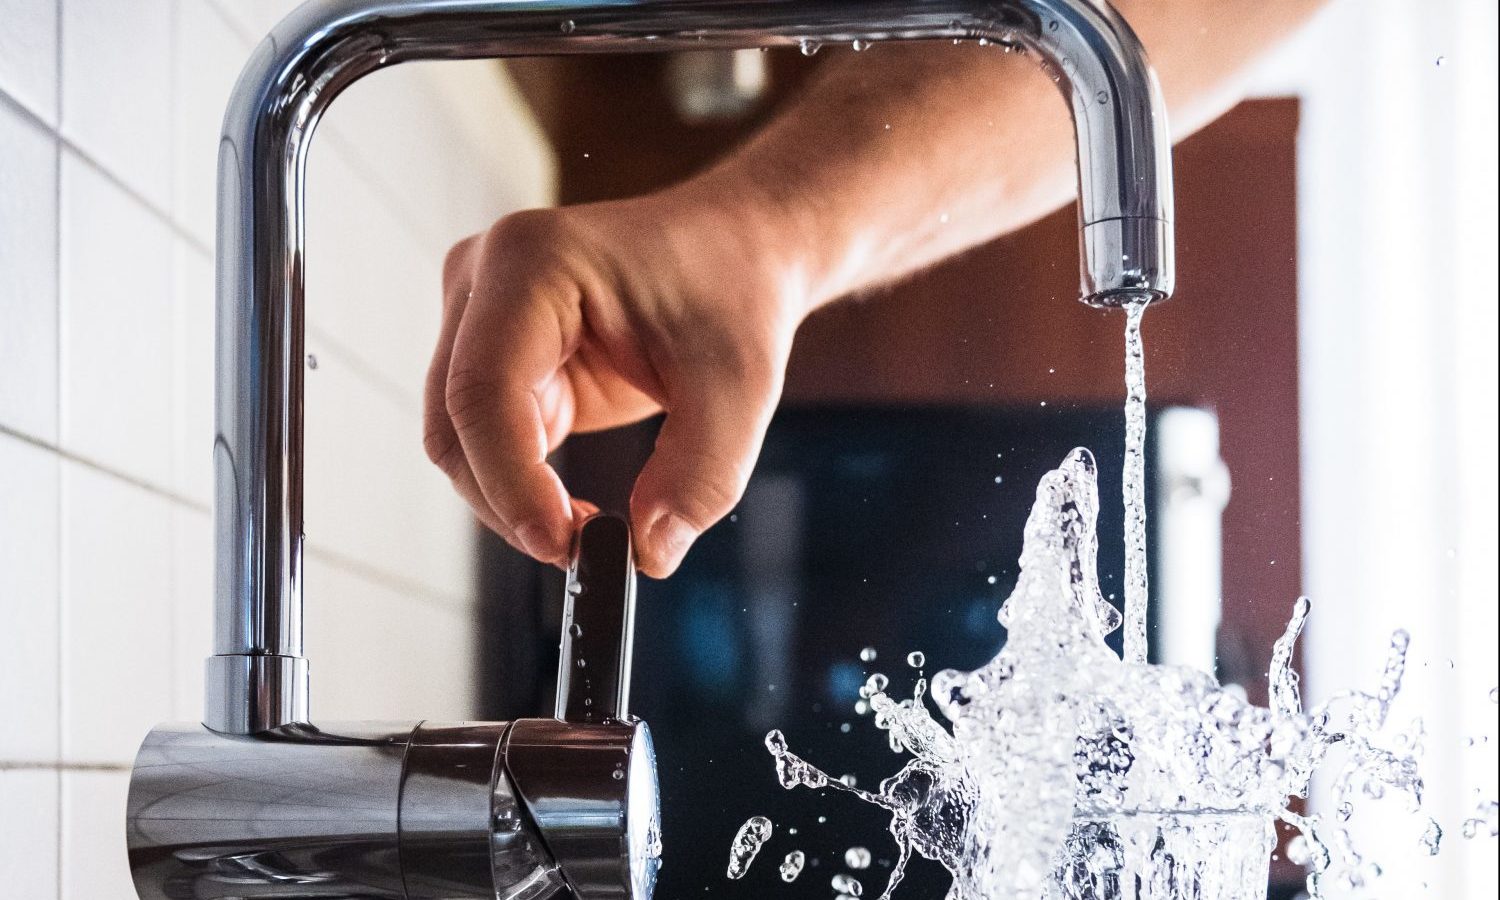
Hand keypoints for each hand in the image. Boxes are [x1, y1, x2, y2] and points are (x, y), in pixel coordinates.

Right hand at [424, 182, 811, 576]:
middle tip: (582, 551)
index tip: (564, 543)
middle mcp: (485, 279)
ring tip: (590, 529)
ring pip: (460, 441)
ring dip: (512, 500)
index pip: (484, 389)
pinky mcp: (497, 356)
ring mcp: (480, 316)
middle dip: (509, 501)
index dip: (510, 479)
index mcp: (533, 261)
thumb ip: (701, 476)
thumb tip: (649, 552)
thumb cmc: (734, 291)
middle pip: (455, 422)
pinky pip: (487, 441)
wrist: (738, 252)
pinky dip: (523, 486)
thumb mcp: (741, 387)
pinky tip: (576, 507)